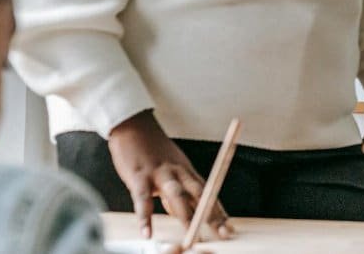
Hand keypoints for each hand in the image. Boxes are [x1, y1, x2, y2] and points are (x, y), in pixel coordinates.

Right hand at [107, 110, 233, 240]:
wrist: (133, 125)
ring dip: (185, 216)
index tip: (229, 227)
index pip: (208, 194)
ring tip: (192, 236)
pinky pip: (142, 198)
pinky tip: (147, 232)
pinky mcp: (139, 176)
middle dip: (212, 215)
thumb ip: (179, 191)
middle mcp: (178, 172)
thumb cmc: (153, 150)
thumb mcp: (171, 168)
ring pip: (176, 195)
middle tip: (223, 233)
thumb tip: (186, 214)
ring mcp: (159, 173)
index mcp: (187, 171)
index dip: (219, 211)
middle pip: (199, 195)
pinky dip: (145, 216)